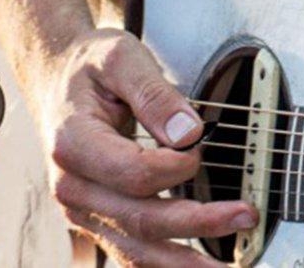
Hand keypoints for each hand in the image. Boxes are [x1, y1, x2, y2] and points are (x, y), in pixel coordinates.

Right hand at [27, 27, 252, 266]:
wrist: (58, 79)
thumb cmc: (90, 67)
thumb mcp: (121, 57)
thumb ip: (154, 94)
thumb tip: (189, 133)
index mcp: (72, 144)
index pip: (132, 174)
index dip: (175, 168)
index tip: (202, 146)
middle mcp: (72, 186)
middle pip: (139, 219)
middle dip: (198, 223)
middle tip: (245, 215)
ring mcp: (83, 209)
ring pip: (134, 249)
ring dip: (184, 263)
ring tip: (228, 267)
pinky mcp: (97, 219)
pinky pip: (130, 251)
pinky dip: (165, 264)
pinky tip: (197, 267)